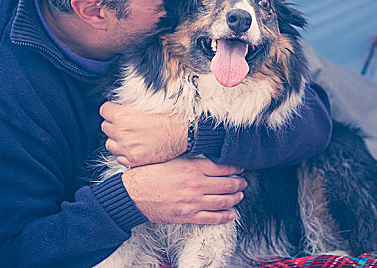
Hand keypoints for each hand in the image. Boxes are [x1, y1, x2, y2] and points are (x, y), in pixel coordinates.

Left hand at [100, 102, 186, 167]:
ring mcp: (127, 148)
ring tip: (132, 137)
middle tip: (127, 125)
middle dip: (114, 125)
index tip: (117, 112)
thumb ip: (127, 107)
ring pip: (110, 144)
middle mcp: (121, 132)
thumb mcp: (145, 104)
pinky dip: (125, 154)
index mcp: (122, 116)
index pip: (104, 111)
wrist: (183, 131)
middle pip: (105, 127)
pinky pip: (119, 158)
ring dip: (118, 141)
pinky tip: (136, 147)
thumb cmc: (168, 116)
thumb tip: (117, 107)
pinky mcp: (134, 160)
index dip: (111, 110)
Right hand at [122, 158, 246, 223]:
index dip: (235, 169)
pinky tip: (230, 214)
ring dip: (234, 199)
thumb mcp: (172, 159)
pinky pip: (211, 218)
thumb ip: (191, 160)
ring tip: (239, 196)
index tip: (240, 169)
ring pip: (222, 201)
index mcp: (192, 168)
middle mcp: (196, 184)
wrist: (133, 194)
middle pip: (226, 184)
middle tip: (243, 182)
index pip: (222, 167)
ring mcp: (193, 202)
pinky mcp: (187, 216)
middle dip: (238, 184)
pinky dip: (224, 216)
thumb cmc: (149, 174)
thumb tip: (209, 159)